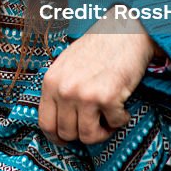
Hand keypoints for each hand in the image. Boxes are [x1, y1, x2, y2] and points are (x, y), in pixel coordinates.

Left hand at [38, 11, 155, 143]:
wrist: (124, 31)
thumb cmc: (97, 48)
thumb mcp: (66, 66)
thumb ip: (60, 90)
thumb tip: (60, 123)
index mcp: (50, 82)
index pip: (45, 123)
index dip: (57, 137)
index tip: (68, 139)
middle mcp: (64, 89)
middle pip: (67, 134)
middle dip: (84, 133)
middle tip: (97, 122)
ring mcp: (84, 94)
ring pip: (89, 136)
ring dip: (103, 131)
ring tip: (109, 116)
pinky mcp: (107, 97)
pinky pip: (114, 125)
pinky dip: (121, 119)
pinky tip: (123, 105)